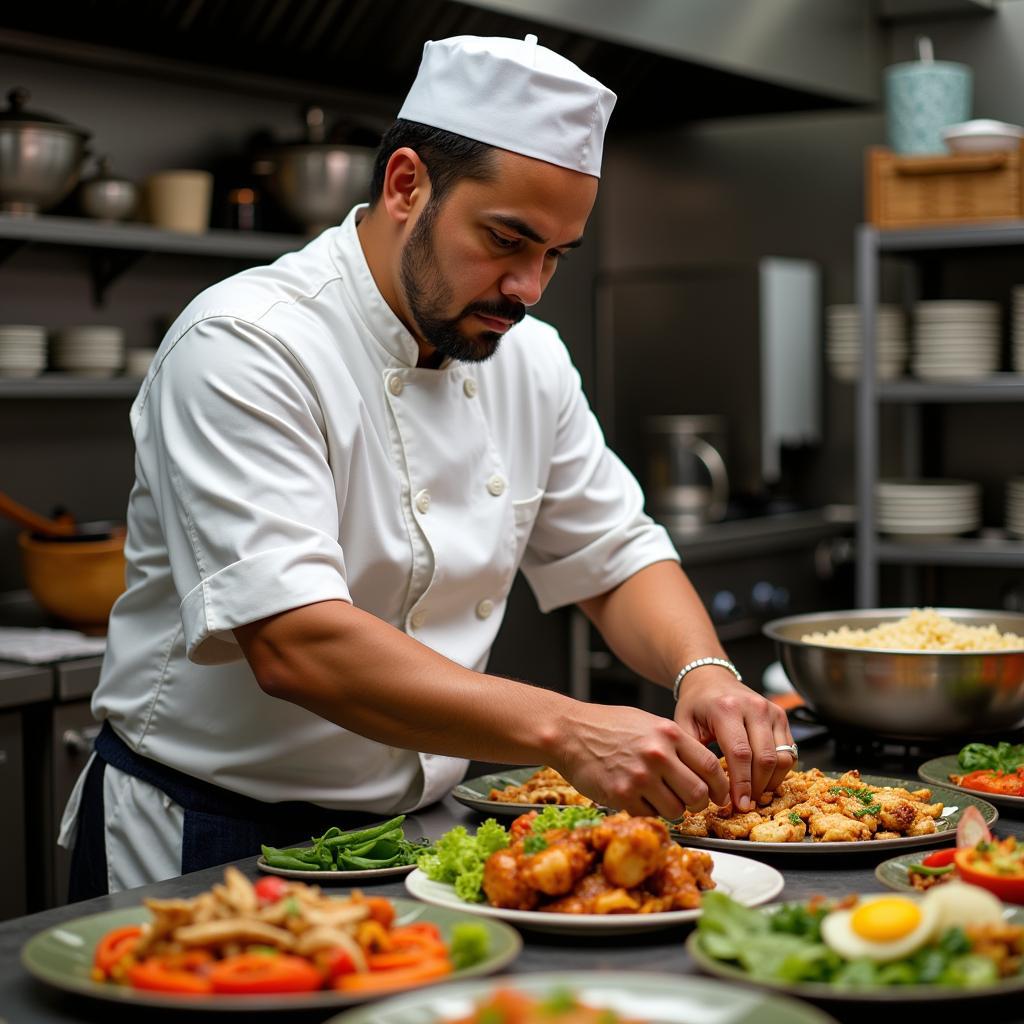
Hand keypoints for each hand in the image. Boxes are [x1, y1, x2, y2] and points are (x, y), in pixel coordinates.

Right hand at [554, 702, 730, 818]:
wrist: (569, 732)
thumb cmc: (609, 726)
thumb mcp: (649, 723)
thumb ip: (676, 744)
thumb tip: (702, 769)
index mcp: (669, 734)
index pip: (711, 767)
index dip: (720, 786)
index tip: (719, 795)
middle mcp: (658, 755)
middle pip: (698, 794)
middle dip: (698, 804)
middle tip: (691, 803)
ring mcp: (640, 777)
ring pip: (676, 811)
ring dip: (673, 810)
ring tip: (660, 799)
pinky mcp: (622, 796)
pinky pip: (650, 815)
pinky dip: (649, 812)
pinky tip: (638, 798)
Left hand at [673, 668, 795, 810]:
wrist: (711, 678)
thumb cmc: (696, 704)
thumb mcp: (683, 725)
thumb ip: (692, 754)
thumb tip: (704, 788)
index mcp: (726, 709)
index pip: (740, 754)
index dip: (742, 783)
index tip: (738, 804)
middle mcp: (753, 707)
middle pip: (765, 758)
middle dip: (757, 787)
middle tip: (746, 804)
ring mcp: (771, 710)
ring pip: (782, 757)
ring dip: (771, 782)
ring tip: (755, 794)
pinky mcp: (782, 716)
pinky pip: (790, 751)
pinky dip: (780, 770)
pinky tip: (764, 780)